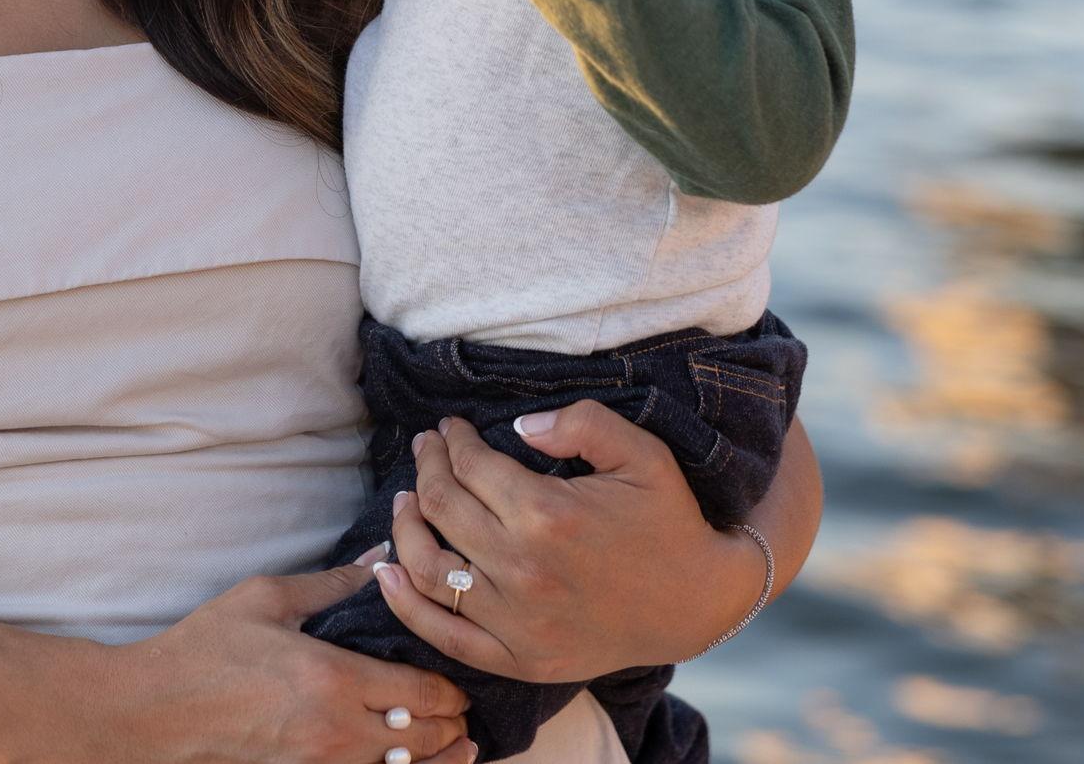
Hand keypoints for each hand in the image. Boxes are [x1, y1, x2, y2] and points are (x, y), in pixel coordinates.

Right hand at [110, 548, 476, 762]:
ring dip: (435, 760)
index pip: (420, 692)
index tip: (460, 678)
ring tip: (457, 746)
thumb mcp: (268, 597)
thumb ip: (332, 583)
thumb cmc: (207, 647)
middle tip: (465, 708)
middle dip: (450, 725)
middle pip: (422, 740)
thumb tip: (380, 558)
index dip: (450, 688)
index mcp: (331, 678)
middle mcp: (335, 732)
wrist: (156, 712)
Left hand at [370, 408, 772, 681]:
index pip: (470, 466)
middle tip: (427, 447)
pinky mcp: (518, 659)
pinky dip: (405, 603)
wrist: (696, 603)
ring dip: (405, 526)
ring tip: (405, 498)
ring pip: (429, 569)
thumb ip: (580, 423)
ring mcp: (517, 622)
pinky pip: (444, 635)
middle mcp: (523, 570)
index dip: (452, 439)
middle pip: (442, 508)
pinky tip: (387, 571)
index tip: (450, 427)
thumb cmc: (667, 519)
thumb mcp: (640, 452)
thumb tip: (520, 427)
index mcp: (548, 514)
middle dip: (427, 467)